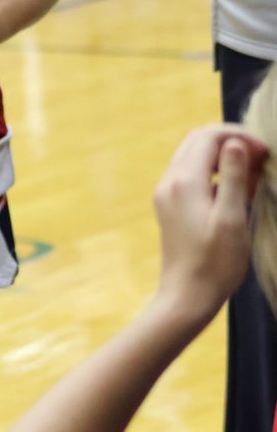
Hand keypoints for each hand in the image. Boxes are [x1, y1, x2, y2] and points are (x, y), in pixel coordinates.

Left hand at [153, 125, 267, 316]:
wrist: (186, 296)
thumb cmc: (215, 262)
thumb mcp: (231, 217)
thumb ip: (232, 177)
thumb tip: (235, 142)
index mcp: (184, 181)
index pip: (208, 136)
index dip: (239, 135)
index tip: (265, 152)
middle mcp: (169, 183)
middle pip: (197, 141)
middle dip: (230, 142)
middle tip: (261, 160)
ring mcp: (166, 194)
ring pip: (193, 157)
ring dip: (223, 158)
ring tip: (254, 176)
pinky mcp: (169, 206)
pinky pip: (191, 176)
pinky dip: (214, 174)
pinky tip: (237, 191)